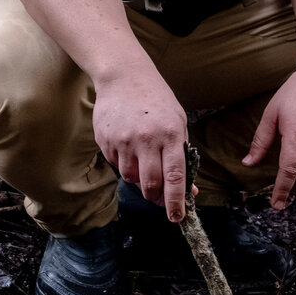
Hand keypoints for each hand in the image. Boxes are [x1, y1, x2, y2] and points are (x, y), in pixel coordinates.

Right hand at [94, 63, 189, 220]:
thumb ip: (182, 156)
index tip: (177, 218)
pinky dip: (125, 164)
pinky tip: (128, 145)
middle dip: (156, 197)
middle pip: (150, 184)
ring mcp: (123, 140)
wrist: (124, 76)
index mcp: (170, 134)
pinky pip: (117, 165)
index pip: (175, 176)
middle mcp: (146, 139)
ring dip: (139, 179)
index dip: (175, 201)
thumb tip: (189, 190)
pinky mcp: (106, 140)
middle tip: (159, 198)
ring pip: (131, 178)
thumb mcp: (178, 123)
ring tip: (143, 160)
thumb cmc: (157, 101)